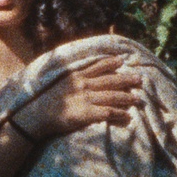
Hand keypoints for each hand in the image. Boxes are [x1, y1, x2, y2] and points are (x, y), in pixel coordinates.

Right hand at [19, 55, 140, 139]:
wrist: (36, 115)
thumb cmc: (46, 100)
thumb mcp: (59, 82)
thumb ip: (72, 78)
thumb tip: (83, 78)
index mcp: (76, 75)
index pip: (97, 66)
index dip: (111, 63)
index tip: (122, 60)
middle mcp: (83, 84)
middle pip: (110, 81)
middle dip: (126, 80)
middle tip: (140, 79)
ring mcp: (85, 98)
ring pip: (112, 96)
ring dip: (126, 97)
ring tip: (137, 99)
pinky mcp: (86, 113)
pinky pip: (107, 112)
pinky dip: (118, 114)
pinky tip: (127, 116)